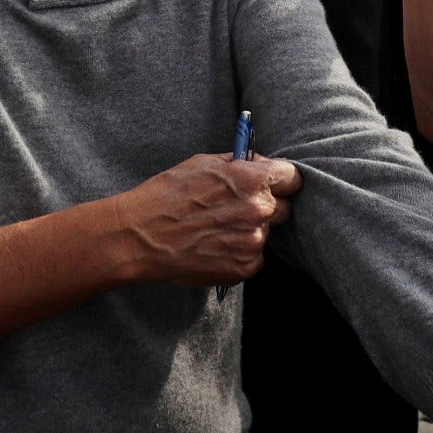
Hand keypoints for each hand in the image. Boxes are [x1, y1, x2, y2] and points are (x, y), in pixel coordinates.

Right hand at [113, 153, 301, 285]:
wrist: (139, 236)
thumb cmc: (167, 195)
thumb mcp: (203, 163)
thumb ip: (240, 164)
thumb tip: (262, 165)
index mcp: (253, 180)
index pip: (293, 178)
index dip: (282, 180)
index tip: (274, 184)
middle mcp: (258, 211)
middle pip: (284, 207)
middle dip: (265, 206)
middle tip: (235, 209)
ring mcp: (253, 242)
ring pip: (266, 233)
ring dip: (249, 231)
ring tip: (216, 229)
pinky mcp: (244, 268)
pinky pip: (254, 257)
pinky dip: (239, 253)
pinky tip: (214, 246)